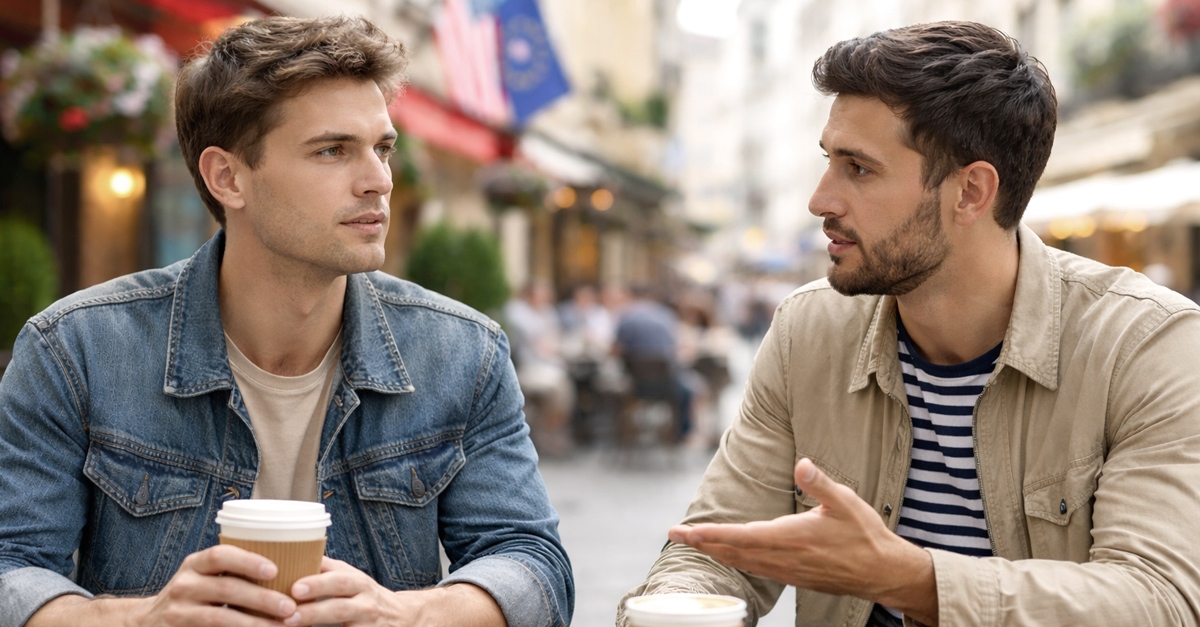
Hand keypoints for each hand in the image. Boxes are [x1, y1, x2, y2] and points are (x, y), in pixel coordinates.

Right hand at [140, 544, 298, 625]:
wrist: (146, 623)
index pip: (221, 555)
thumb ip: (231, 571)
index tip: (275, 570)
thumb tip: (288, 567)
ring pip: (222, 618)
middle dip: (263, 599)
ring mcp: (179, 612)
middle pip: (228, 589)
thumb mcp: (203, 576)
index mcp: (195, 564)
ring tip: (281, 626)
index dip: (249, 561)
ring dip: (255, 624)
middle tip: (290, 608)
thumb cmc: (192, 594)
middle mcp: (185, 585)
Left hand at [284, 557, 504, 626]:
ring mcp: (368, 624)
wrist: (404, 618)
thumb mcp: (351, 578)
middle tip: (290, 610)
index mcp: (358, 584)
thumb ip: (326, 569)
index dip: (318, 582)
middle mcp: (365, 604)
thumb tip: (292, 552)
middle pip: (340, 605)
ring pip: (344, 624)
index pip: (339, 579)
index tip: (294, 586)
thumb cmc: (366, 596)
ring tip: (292, 624)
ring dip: (318, 623)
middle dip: (315, 608)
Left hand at [667, 458, 936, 621]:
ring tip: (693, 543)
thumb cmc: (865, 535)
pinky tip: (727, 556)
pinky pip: (755, 570)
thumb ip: (820, 483)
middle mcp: (783, 557)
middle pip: (732, 552)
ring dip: (714, 552)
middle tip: (673, 536)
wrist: (883, 573)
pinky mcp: (793, 577)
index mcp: (791, 537)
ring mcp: (787, 570)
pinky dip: (734, 562)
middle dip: (700, 544)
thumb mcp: (846, 501)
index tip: (685, 532)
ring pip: (741, 563)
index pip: (740, 536)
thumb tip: (801, 464)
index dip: (710, 534)